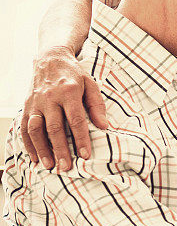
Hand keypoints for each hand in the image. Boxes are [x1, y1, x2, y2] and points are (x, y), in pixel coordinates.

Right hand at [21, 46, 107, 170]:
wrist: (50, 58)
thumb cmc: (74, 74)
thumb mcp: (90, 84)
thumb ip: (96, 105)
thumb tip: (104, 126)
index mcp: (69, 91)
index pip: (76, 119)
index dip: (80, 138)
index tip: (85, 155)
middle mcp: (50, 97)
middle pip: (54, 127)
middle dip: (60, 148)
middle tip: (66, 166)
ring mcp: (36, 102)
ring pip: (36, 129)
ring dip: (41, 148)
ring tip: (49, 165)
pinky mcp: (27, 106)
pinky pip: (24, 127)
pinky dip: (28, 143)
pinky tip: (34, 157)